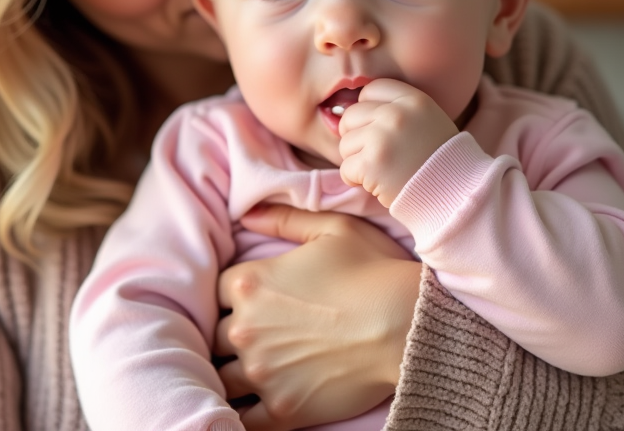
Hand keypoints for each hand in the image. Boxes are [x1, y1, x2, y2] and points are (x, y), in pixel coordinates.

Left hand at [215, 205, 420, 430]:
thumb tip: (249, 213)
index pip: (218, 292)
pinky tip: (260, 406)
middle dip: (235, 335)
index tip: (256, 301)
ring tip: (261, 370)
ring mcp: (261, 372)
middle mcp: (245, 328)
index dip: (237, 296)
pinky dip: (245, 414)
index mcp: (250, 283)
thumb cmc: (373, 271)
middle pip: (216, 336)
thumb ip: (286, 218)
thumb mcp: (333, 229)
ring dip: (236, 374)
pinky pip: (244, 420)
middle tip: (261, 336)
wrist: (406, 325)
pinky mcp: (282, 409)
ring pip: (223, 378)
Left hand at [337, 79, 458, 207]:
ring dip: (356, 160)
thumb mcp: (429, 121)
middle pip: (351, 115)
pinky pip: (346, 168)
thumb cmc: (440, 161)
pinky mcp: (371, 164)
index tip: (376, 128)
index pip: (370, 90)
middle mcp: (396, 114)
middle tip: (374, 154)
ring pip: (345, 143)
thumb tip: (354, 110)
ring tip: (380, 170)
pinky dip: (355, 180)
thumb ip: (398, 110)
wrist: (456, 196)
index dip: (368, 109)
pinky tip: (375, 184)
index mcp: (413, 100)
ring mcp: (382, 138)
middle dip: (356, 136)